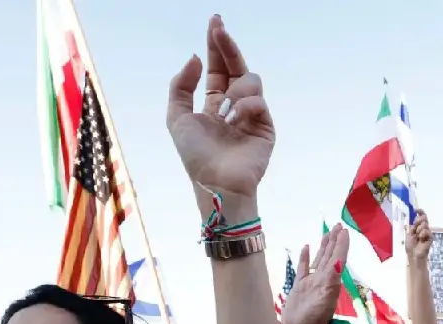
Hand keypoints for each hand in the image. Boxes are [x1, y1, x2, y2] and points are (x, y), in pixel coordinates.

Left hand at [166, 16, 273, 202]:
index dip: (216, 45)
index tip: (215, 23)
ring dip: (233, 91)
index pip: (218, 67)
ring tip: (222, 112)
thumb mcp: (177, 117)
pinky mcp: (265, 127)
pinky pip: (258, 102)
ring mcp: (252, 115)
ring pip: (250, 80)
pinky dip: (244, 107)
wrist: (216, 183)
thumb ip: (181, 86)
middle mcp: (234, 105)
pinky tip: (233, 121)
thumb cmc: (195, 156)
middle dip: (228, 46)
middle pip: (236, 65)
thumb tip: (196, 58)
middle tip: (218, 28)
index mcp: (214, 102)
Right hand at [281, 225, 350, 323]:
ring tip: (328, 233)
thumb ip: (332, 280)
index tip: (344, 230)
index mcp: (331, 281)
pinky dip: (305, 258)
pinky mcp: (300, 286)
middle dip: (335, 241)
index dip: (341, 244)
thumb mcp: (325, 299)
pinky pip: (304, 268)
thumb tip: (339, 262)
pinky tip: (306, 247)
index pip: (338, 258)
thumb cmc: (313, 319)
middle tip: (338, 226)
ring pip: (319, 259)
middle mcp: (323, 279)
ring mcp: (311, 282)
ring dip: (324, 246)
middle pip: (331, 256)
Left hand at [405, 211, 430, 261]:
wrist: (414, 254)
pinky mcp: (430, 237)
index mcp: (418, 227)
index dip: (420, 212)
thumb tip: (416, 217)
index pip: (421, 217)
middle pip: (424, 218)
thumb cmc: (410, 246)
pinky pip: (427, 231)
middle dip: (418, 221)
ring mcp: (427, 232)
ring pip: (424, 224)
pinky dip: (422, 234)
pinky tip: (421, 239)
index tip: (416, 209)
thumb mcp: (409, 234)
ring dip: (419, 230)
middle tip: (415, 229)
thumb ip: (413, 226)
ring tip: (417, 237)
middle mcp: (424, 228)